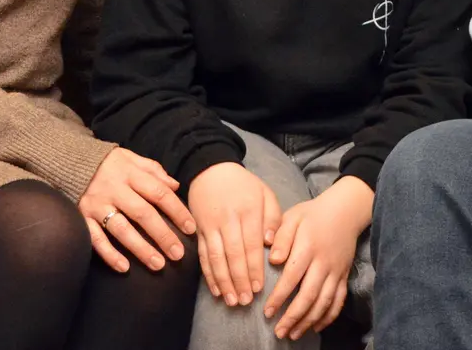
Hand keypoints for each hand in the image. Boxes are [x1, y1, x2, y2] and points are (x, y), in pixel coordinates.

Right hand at [79, 147, 195, 272]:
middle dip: (163, 235)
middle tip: (178, 254)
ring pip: (121, 229)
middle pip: (143, 214)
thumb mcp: (132, 159)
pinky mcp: (82, 217)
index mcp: (130, 173)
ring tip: (158, 264)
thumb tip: (176, 186)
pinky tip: (124, 267)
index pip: (159, 193)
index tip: (190, 228)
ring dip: (140, 249)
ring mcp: (97, 204)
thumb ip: (154, 171)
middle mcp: (114, 189)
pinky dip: (109, 254)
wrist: (69, 162)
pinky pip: (95, 239)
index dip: (177, 211)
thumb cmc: (109, 164)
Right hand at [189, 163, 281, 307]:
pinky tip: (215, 289)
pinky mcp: (198, 230)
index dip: (254, 268)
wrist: (210, 169)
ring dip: (223, 282)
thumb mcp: (265, 193)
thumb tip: (270, 243)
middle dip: (239, 281)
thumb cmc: (244, 185)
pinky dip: (208, 274)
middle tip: (246, 301)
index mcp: (248, 210)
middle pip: (233, 255)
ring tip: (231, 300)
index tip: (259, 288)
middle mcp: (227, 220)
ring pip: (216, 258)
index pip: (251, 245)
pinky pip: (203, 255)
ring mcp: (210, 226)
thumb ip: (273, 217)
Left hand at [264, 176, 372, 340]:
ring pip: (324, 302)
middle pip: (309, 295)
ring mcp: (336, 271)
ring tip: (293, 334)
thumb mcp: (293, 217)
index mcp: (308, 247)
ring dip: (309, 321)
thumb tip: (273, 259)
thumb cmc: (312, 214)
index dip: (279, 297)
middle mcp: (324, 263)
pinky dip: (329, 316)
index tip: (267, 312)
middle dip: (293, 317)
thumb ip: (281, 237)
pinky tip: (316, 327)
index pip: (292, 277)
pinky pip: (339, 300)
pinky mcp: (344, 276)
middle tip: (279, 332)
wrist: (345, 210)